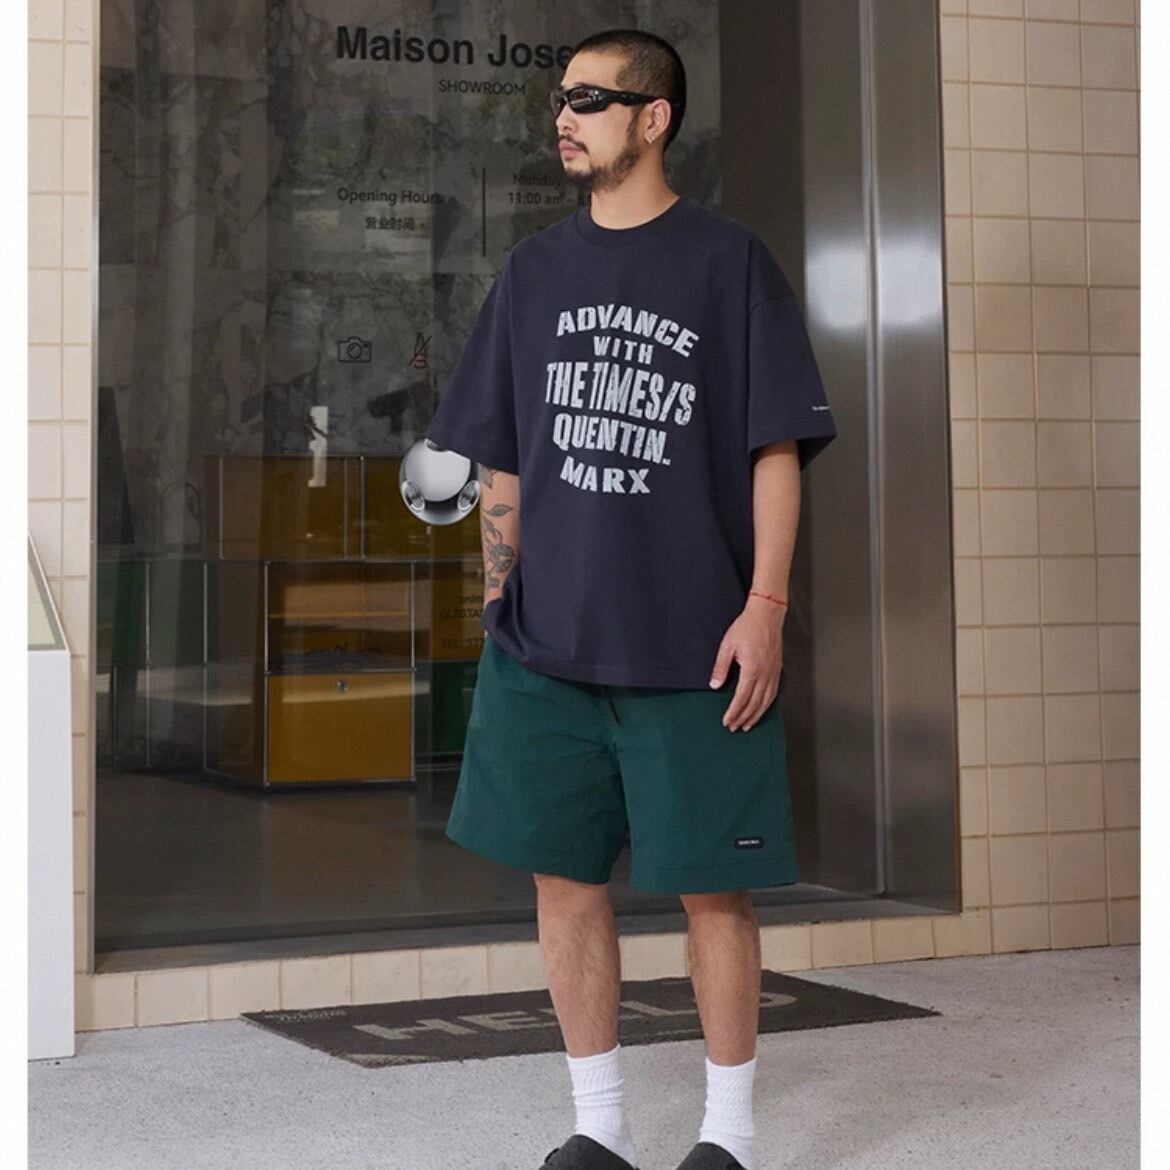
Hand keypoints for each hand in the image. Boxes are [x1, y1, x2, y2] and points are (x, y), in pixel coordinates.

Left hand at [709, 596, 784, 731]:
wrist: (766, 615)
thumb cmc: (747, 627)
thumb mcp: (727, 646)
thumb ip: (721, 667)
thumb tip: (715, 685)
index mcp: (752, 669)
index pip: (741, 699)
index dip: (734, 713)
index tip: (727, 721)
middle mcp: (765, 674)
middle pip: (754, 704)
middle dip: (743, 718)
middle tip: (735, 727)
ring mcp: (773, 672)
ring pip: (766, 701)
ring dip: (756, 715)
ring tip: (748, 725)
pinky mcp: (778, 669)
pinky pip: (774, 693)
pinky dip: (767, 705)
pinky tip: (762, 708)